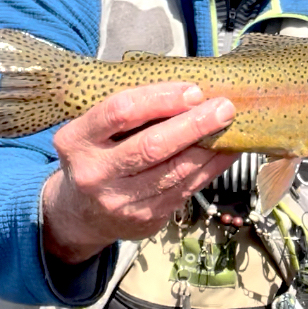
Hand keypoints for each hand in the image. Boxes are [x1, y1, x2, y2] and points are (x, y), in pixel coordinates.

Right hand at [42, 82, 238, 263]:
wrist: (78, 214)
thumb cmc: (93, 156)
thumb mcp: (92, 130)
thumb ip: (128, 112)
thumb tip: (186, 90)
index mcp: (76, 140)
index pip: (120, 112)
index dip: (160, 99)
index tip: (192, 91)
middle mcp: (94, 173)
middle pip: (152, 145)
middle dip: (194, 124)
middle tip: (224, 108)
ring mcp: (120, 200)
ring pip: (174, 171)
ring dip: (208, 148)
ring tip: (231, 127)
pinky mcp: (144, 218)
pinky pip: (185, 190)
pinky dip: (210, 169)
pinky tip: (225, 153)